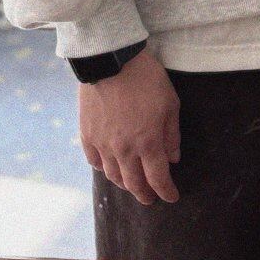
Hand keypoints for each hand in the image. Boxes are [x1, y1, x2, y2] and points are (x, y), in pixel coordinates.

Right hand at [79, 48, 180, 205]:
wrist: (110, 61)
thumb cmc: (146, 80)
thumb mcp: (170, 104)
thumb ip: (172, 135)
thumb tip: (173, 159)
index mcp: (148, 143)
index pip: (158, 178)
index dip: (166, 191)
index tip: (171, 197)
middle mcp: (124, 149)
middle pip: (134, 183)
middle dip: (145, 194)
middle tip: (151, 198)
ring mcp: (102, 143)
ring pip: (113, 176)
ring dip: (125, 185)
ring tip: (132, 185)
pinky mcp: (87, 134)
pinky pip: (94, 161)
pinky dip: (104, 169)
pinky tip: (110, 168)